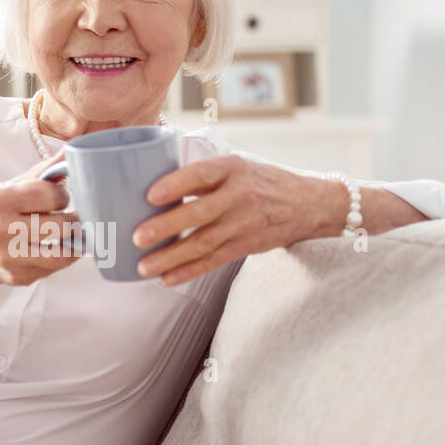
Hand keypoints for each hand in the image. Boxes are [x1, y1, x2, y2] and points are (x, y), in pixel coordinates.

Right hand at [0, 149, 83, 286]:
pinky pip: (54, 268)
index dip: (62, 196)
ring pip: (61, 253)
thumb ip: (42, 173)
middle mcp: (4, 229)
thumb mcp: (9, 188)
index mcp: (1, 200)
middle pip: (60, 225)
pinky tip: (60, 249)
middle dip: (73, 221)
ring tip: (73, 236)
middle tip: (72, 219)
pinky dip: (63, 258)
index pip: (49, 194)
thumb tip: (71, 151)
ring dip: (74, 243)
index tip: (60, 199)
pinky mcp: (19, 276)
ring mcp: (11, 256)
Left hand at [130, 155, 343, 285]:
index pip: (202, 174)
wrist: (306, 205)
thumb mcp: (237, 165)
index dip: (176, 185)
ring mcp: (243, 224)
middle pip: (200, 214)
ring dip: (171, 258)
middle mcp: (239, 195)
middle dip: (167, 227)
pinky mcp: (244, 246)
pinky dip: (188, 272)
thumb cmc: (259, 181)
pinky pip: (213, 261)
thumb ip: (203, 174)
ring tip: (144, 267)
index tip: (150, 195)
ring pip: (203, 244)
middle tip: (138, 237)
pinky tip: (166, 279)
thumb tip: (152, 182)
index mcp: (233, 167)